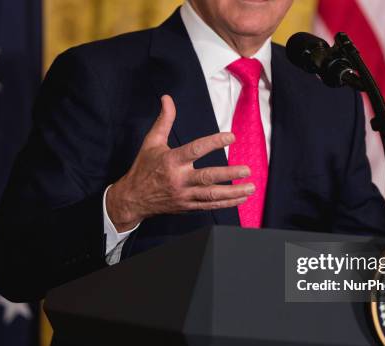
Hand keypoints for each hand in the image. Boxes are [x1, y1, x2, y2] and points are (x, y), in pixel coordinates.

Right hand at [107, 95, 252, 231]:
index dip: (214, 142)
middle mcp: (178, 179)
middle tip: (246, 169)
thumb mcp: (151, 142)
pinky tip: (241, 198)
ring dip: (233, 192)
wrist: (133, 198)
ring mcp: (184, 195)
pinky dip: (226, 203)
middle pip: (207, 177)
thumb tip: (167, 98)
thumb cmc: (144, 168)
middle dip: (229, 174)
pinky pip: (210, 206)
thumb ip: (164, 120)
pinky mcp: (188, 207)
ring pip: (211, 195)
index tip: (231, 136)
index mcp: (171, 161)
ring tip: (251, 187)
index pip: (195, 150)